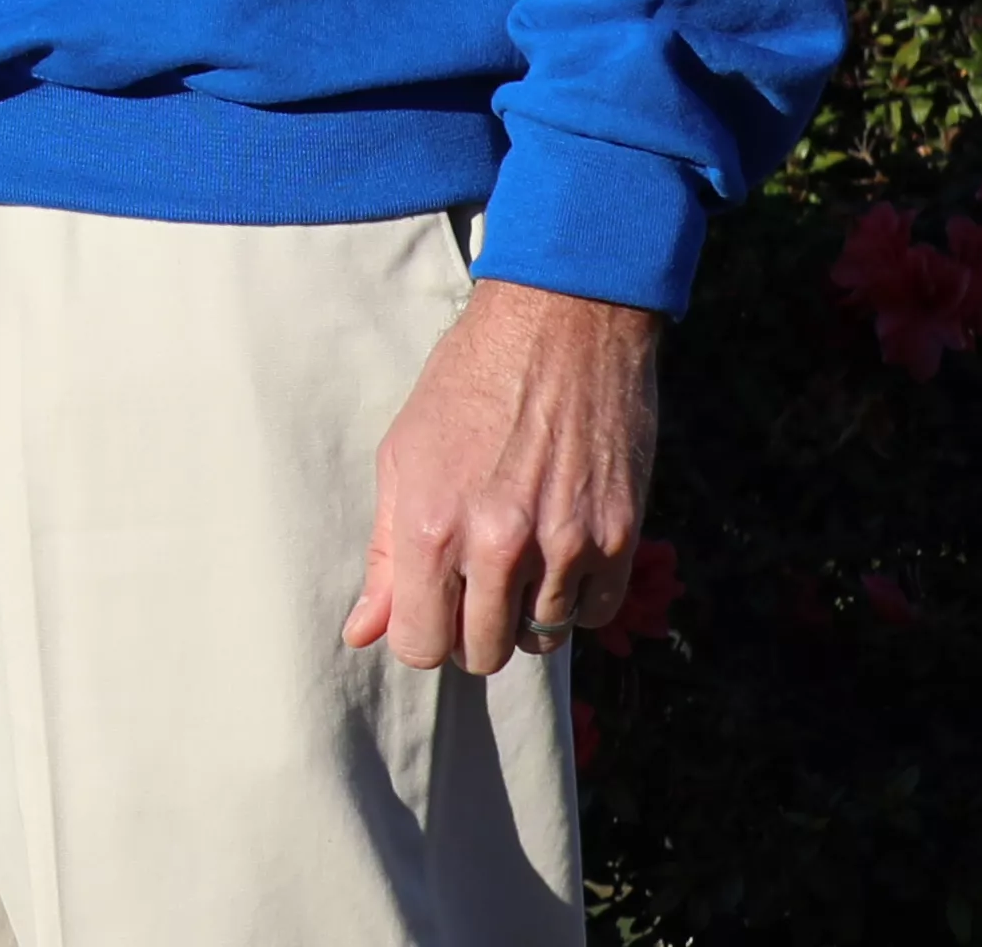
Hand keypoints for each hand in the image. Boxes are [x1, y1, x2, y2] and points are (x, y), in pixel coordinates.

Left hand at [349, 278, 655, 672]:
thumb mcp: (403, 457)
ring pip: (542, 639)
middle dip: (473, 631)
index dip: (421, 635)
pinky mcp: (619, 537)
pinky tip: (560, 548)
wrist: (560, 327)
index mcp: (432, 526)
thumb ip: (384, 555)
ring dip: (526, 611)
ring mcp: (565, 545)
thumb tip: (361, 633)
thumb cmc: (466, 384)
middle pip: (484, 653)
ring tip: (519, 552)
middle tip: (474, 585)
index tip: (430, 609)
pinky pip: (595, 612)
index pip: (421, 644)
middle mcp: (499, 545)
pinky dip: (576, 596)